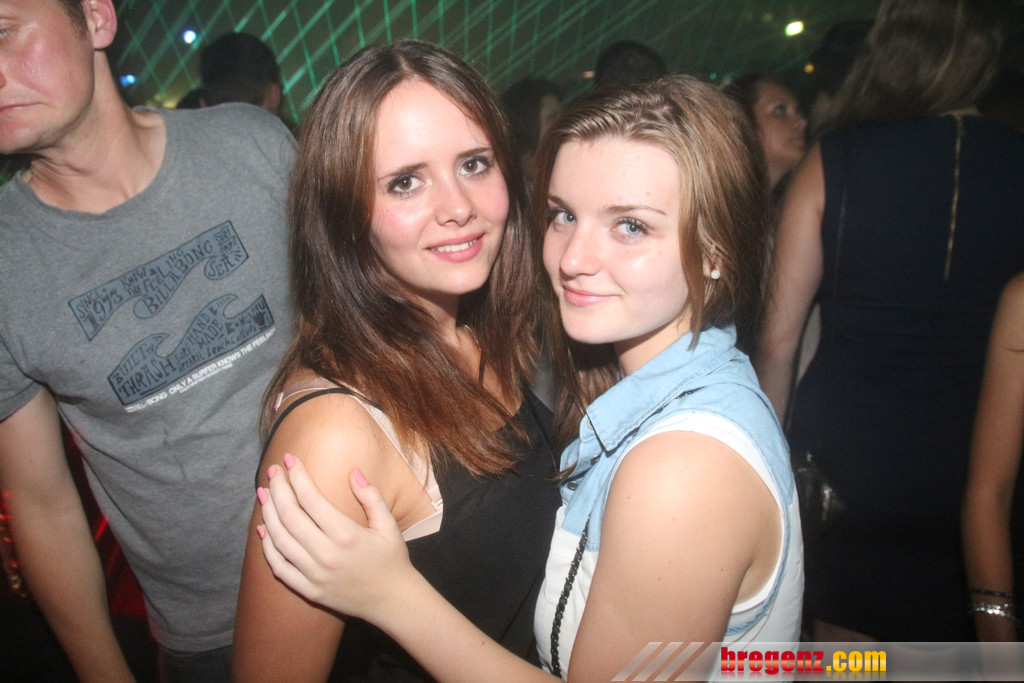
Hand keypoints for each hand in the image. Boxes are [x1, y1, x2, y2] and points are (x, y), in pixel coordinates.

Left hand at [257, 455, 413, 620]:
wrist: (392, 601)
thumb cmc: (392, 559)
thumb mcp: (388, 525)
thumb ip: (371, 497)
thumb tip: (353, 471)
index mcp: (347, 535)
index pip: (311, 499)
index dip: (297, 476)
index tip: (289, 459)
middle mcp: (326, 555)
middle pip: (290, 516)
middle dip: (278, 488)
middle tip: (272, 471)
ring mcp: (314, 575)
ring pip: (280, 539)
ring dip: (268, 513)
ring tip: (264, 493)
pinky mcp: (308, 590)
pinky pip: (279, 567)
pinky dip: (268, 547)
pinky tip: (263, 529)